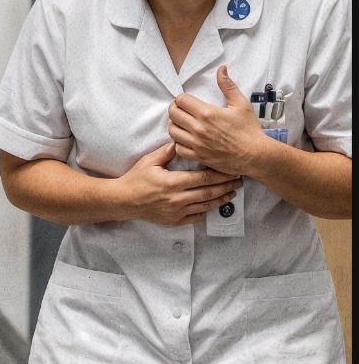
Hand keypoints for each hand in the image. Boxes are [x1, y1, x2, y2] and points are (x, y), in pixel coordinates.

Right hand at [116, 142, 241, 225]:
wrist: (124, 200)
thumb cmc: (135, 179)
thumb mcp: (149, 161)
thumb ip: (167, 152)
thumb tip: (182, 142)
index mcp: (173, 182)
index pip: (204, 177)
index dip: (221, 174)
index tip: (232, 170)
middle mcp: (178, 198)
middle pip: (210, 192)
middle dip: (226, 186)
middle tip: (239, 181)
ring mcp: (177, 211)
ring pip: (206, 206)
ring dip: (221, 199)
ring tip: (232, 193)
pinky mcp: (175, 220)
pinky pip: (196, 217)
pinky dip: (207, 211)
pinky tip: (213, 205)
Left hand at [169, 65, 264, 177]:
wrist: (256, 155)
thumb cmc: (249, 130)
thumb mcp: (241, 104)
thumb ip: (228, 86)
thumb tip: (221, 69)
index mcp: (207, 113)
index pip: (181, 100)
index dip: (182, 98)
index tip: (187, 101)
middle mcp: (198, 128)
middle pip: (173, 114)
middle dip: (175, 109)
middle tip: (182, 110)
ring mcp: (197, 144)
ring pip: (172, 131)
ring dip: (175, 125)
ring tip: (183, 124)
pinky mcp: (198, 157)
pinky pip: (178, 148)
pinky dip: (179, 143)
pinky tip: (186, 139)